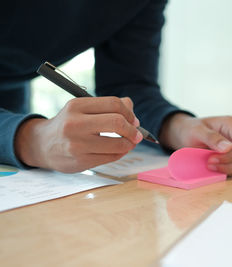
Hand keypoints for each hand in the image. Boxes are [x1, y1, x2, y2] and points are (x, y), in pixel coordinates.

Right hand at [15, 97, 141, 172]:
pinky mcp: (81, 161)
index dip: (129, 112)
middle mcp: (75, 124)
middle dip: (133, 129)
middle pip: (117, 122)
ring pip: (118, 143)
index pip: (113, 104)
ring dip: (129, 144)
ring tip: (130, 142)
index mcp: (76, 106)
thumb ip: (107, 106)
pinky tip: (119, 150)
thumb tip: (131, 106)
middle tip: (137, 134)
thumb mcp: (82, 109)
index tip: (134, 120)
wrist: (43, 145)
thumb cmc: (69, 125)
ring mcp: (77, 144)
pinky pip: (111, 157)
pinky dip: (121, 153)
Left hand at [159, 113, 231, 175]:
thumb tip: (228, 148)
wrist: (188, 134)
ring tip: (212, 167)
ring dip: (231, 170)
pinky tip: (218, 168)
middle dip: (230, 165)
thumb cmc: (192, 129)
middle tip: (210, 165)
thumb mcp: (197, 131)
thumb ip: (211, 137)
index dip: (230, 156)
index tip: (212, 160)